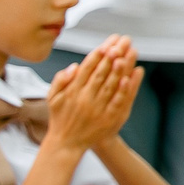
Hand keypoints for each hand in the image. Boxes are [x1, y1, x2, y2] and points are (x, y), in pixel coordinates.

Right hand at [45, 36, 141, 152]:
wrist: (66, 144)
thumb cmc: (60, 118)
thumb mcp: (52, 98)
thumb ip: (60, 80)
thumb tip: (74, 66)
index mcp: (72, 91)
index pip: (88, 68)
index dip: (99, 54)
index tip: (108, 42)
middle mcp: (85, 98)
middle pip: (102, 72)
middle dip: (113, 54)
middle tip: (122, 41)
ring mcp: (98, 108)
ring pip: (112, 83)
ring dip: (122, 67)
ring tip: (129, 51)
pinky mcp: (108, 118)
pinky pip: (118, 101)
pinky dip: (125, 88)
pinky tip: (130, 76)